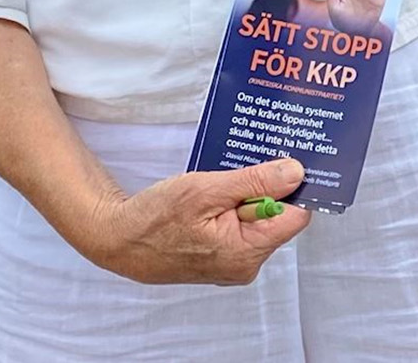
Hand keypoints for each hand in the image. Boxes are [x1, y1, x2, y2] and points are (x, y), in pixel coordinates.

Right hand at [83, 156, 310, 285]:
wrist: (121, 240)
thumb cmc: (157, 217)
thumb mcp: (206, 190)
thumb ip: (254, 182)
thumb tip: (296, 173)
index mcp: (247, 252)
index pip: (295, 215)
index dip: (293, 184)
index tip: (285, 156)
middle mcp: (246, 263)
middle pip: (277, 214)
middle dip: (264, 185)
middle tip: (241, 161)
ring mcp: (234, 261)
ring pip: (257, 216)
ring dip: (245, 192)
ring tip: (222, 175)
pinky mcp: (222, 254)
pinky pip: (241, 223)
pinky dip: (233, 203)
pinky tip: (215, 189)